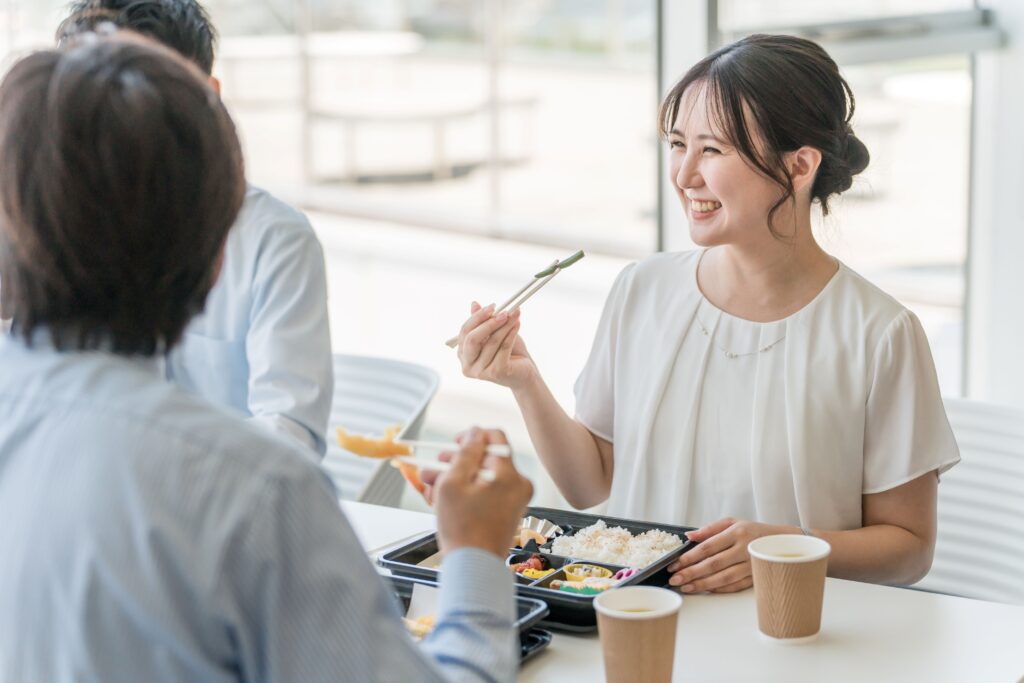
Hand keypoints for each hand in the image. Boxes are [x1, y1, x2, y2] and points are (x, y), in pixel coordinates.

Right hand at [424, 428, 533, 557]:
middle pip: (486, 459)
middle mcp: (518, 485)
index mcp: (509, 474)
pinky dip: (467, 493)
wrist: (474, 568)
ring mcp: (515, 500)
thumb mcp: (454, 482)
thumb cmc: (463, 529)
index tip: (453, 444)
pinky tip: (443, 500)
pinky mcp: (508, 513)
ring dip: (457, 479)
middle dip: (456, 462)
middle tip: (434, 467)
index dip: (471, 436)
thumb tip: (475, 432)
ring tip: (431, 487)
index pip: (494, 437)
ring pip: (482, 477)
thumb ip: (465, 452)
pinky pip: (486, 493)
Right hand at [457, 302, 535, 389]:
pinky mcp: (496, 373)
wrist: (524, 372)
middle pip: (472, 339)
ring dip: (505, 325)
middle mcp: (468, 365)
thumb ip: (483, 322)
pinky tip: (517, 324)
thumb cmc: (508, 352)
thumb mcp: (494, 334)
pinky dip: (511, 334)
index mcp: (463, 354)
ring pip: (491, 342)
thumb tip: (474, 304)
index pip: (465, 332)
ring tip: (515, 314)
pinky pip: (503, 348)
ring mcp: (481, 371)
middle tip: (503, 311)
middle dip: (489, 322)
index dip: (477, 317)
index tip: (492, 306)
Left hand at [667, 518, 781, 593]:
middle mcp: (744, 549)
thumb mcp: (732, 522)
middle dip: (691, 573)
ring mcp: (751, 565)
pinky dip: (718, 589)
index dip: (689, 557)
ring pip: (723, 578)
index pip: (708, 547)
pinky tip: (704, 589)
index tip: (674, 564)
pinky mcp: (756, 577)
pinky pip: (735, 586)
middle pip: (713, 564)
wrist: (782, 541)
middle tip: (674, 579)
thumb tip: (689, 536)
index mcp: (736, 533)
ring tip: (685, 587)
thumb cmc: (752, 530)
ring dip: (702, 584)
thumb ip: (709, 528)